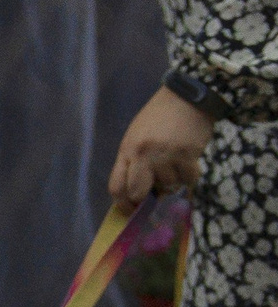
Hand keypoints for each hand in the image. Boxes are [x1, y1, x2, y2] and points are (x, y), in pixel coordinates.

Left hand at [111, 86, 212, 203]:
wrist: (187, 96)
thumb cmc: (159, 118)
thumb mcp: (136, 137)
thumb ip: (133, 163)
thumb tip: (137, 194)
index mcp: (127, 150)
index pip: (116, 187)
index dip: (123, 204)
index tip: (131, 210)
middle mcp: (143, 154)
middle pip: (137, 192)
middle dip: (147, 198)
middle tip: (156, 192)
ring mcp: (165, 154)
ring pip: (168, 186)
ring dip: (173, 181)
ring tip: (175, 163)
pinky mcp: (187, 154)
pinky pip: (188, 179)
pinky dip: (190, 176)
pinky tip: (188, 161)